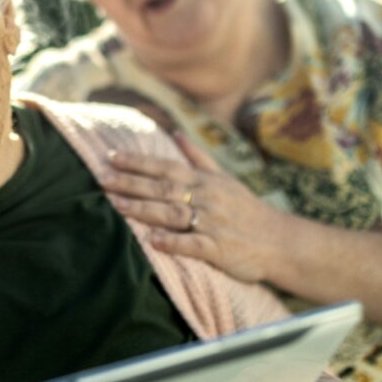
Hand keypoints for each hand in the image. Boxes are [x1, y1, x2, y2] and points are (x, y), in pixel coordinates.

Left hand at [102, 134, 286, 282]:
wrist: (280, 240)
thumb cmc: (247, 210)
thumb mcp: (225, 179)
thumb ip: (198, 157)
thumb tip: (176, 133)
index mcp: (205, 181)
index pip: (166, 167)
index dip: (137, 162)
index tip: (110, 158)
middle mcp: (206, 198)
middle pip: (163, 188)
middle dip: (131, 183)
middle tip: (101, 179)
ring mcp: (212, 223)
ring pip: (173, 213)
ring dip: (143, 209)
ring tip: (116, 206)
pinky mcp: (219, 248)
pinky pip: (193, 244)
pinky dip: (173, 242)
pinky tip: (152, 241)